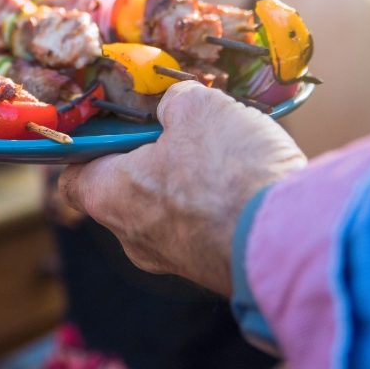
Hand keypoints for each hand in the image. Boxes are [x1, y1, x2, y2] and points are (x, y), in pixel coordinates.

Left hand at [59, 82, 306, 295]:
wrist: (295, 239)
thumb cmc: (229, 173)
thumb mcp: (197, 107)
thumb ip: (175, 101)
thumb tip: (176, 104)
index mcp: (110, 197)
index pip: (74, 177)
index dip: (88, 147)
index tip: (108, 124)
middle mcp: (133, 236)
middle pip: (124, 189)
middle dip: (147, 156)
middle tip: (176, 126)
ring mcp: (175, 259)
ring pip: (167, 208)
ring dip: (187, 178)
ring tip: (219, 147)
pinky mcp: (215, 268)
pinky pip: (204, 226)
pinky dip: (216, 201)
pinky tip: (243, 176)